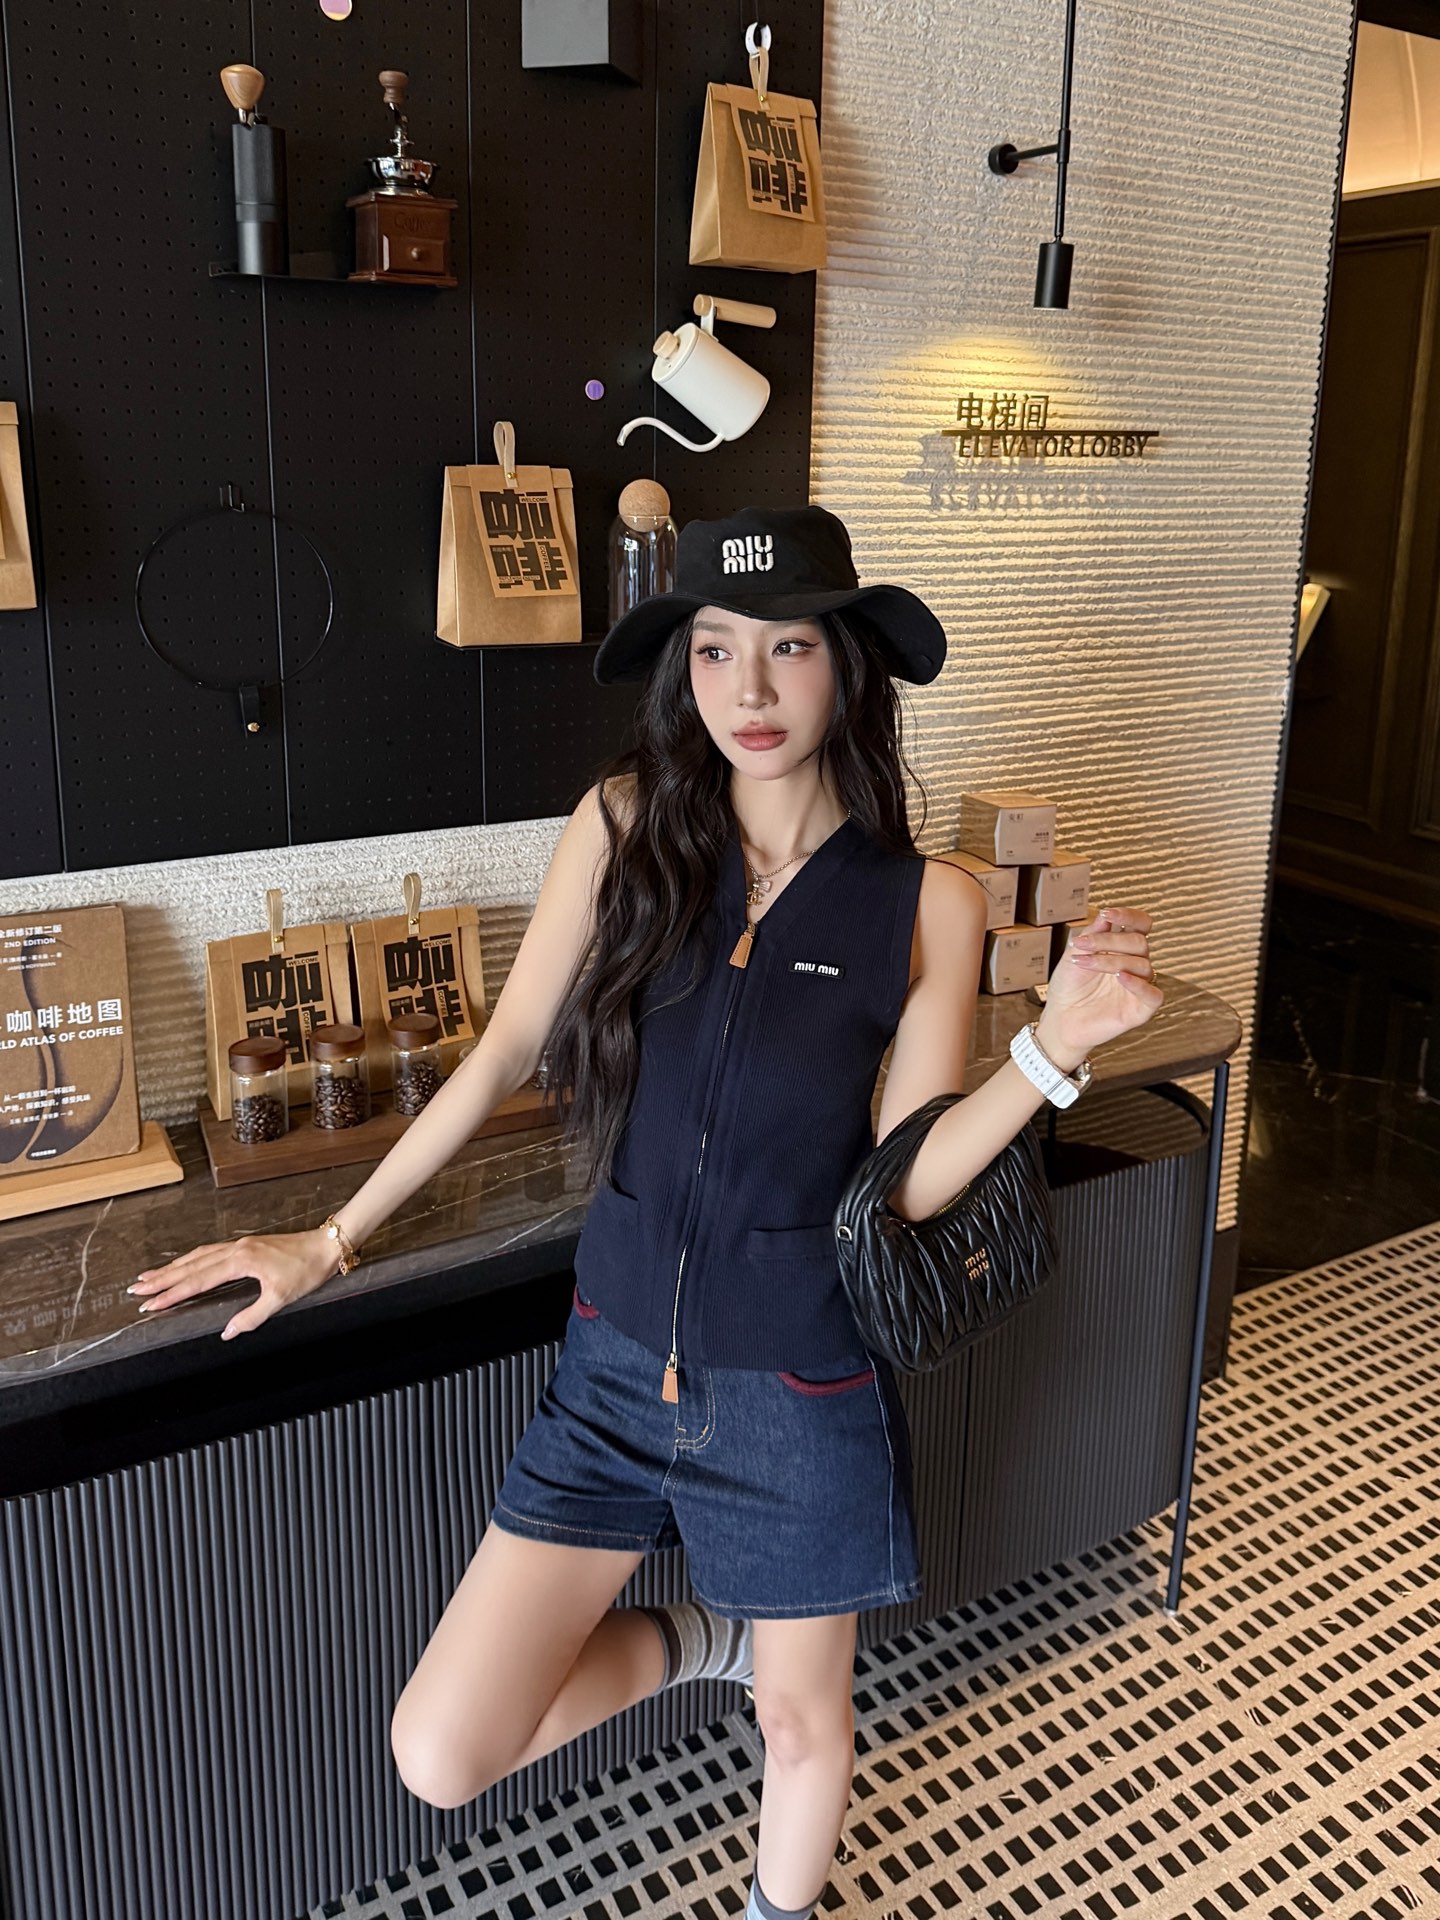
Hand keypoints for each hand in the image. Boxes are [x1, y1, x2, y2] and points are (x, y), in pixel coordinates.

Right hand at [127, 1228, 342, 1340]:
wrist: (326, 1245)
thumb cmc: (307, 1269)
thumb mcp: (281, 1298)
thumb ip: (252, 1317)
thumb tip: (227, 1332)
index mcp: (241, 1261)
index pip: (198, 1280)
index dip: (172, 1293)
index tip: (151, 1302)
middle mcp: (236, 1250)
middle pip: (191, 1266)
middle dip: (162, 1278)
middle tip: (136, 1288)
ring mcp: (240, 1245)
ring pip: (198, 1256)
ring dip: (173, 1267)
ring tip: (151, 1276)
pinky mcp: (246, 1245)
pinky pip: (210, 1251)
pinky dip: (192, 1259)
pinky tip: (185, 1264)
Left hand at [1037, 904, 1163, 1064]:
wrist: (1059, 1019)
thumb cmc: (1068, 987)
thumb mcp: (1075, 954)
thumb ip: (1093, 934)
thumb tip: (1106, 914)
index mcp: (1123, 949)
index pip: (1141, 925)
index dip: (1129, 916)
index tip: (1108, 913)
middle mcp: (1135, 965)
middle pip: (1138, 942)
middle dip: (1108, 941)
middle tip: (1081, 945)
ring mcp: (1139, 987)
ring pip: (1141, 964)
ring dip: (1110, 960)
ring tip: (1083, 963)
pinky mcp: (1141, 1010)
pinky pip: (1153, 995)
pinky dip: (1139, 984)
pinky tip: (1120, 977)